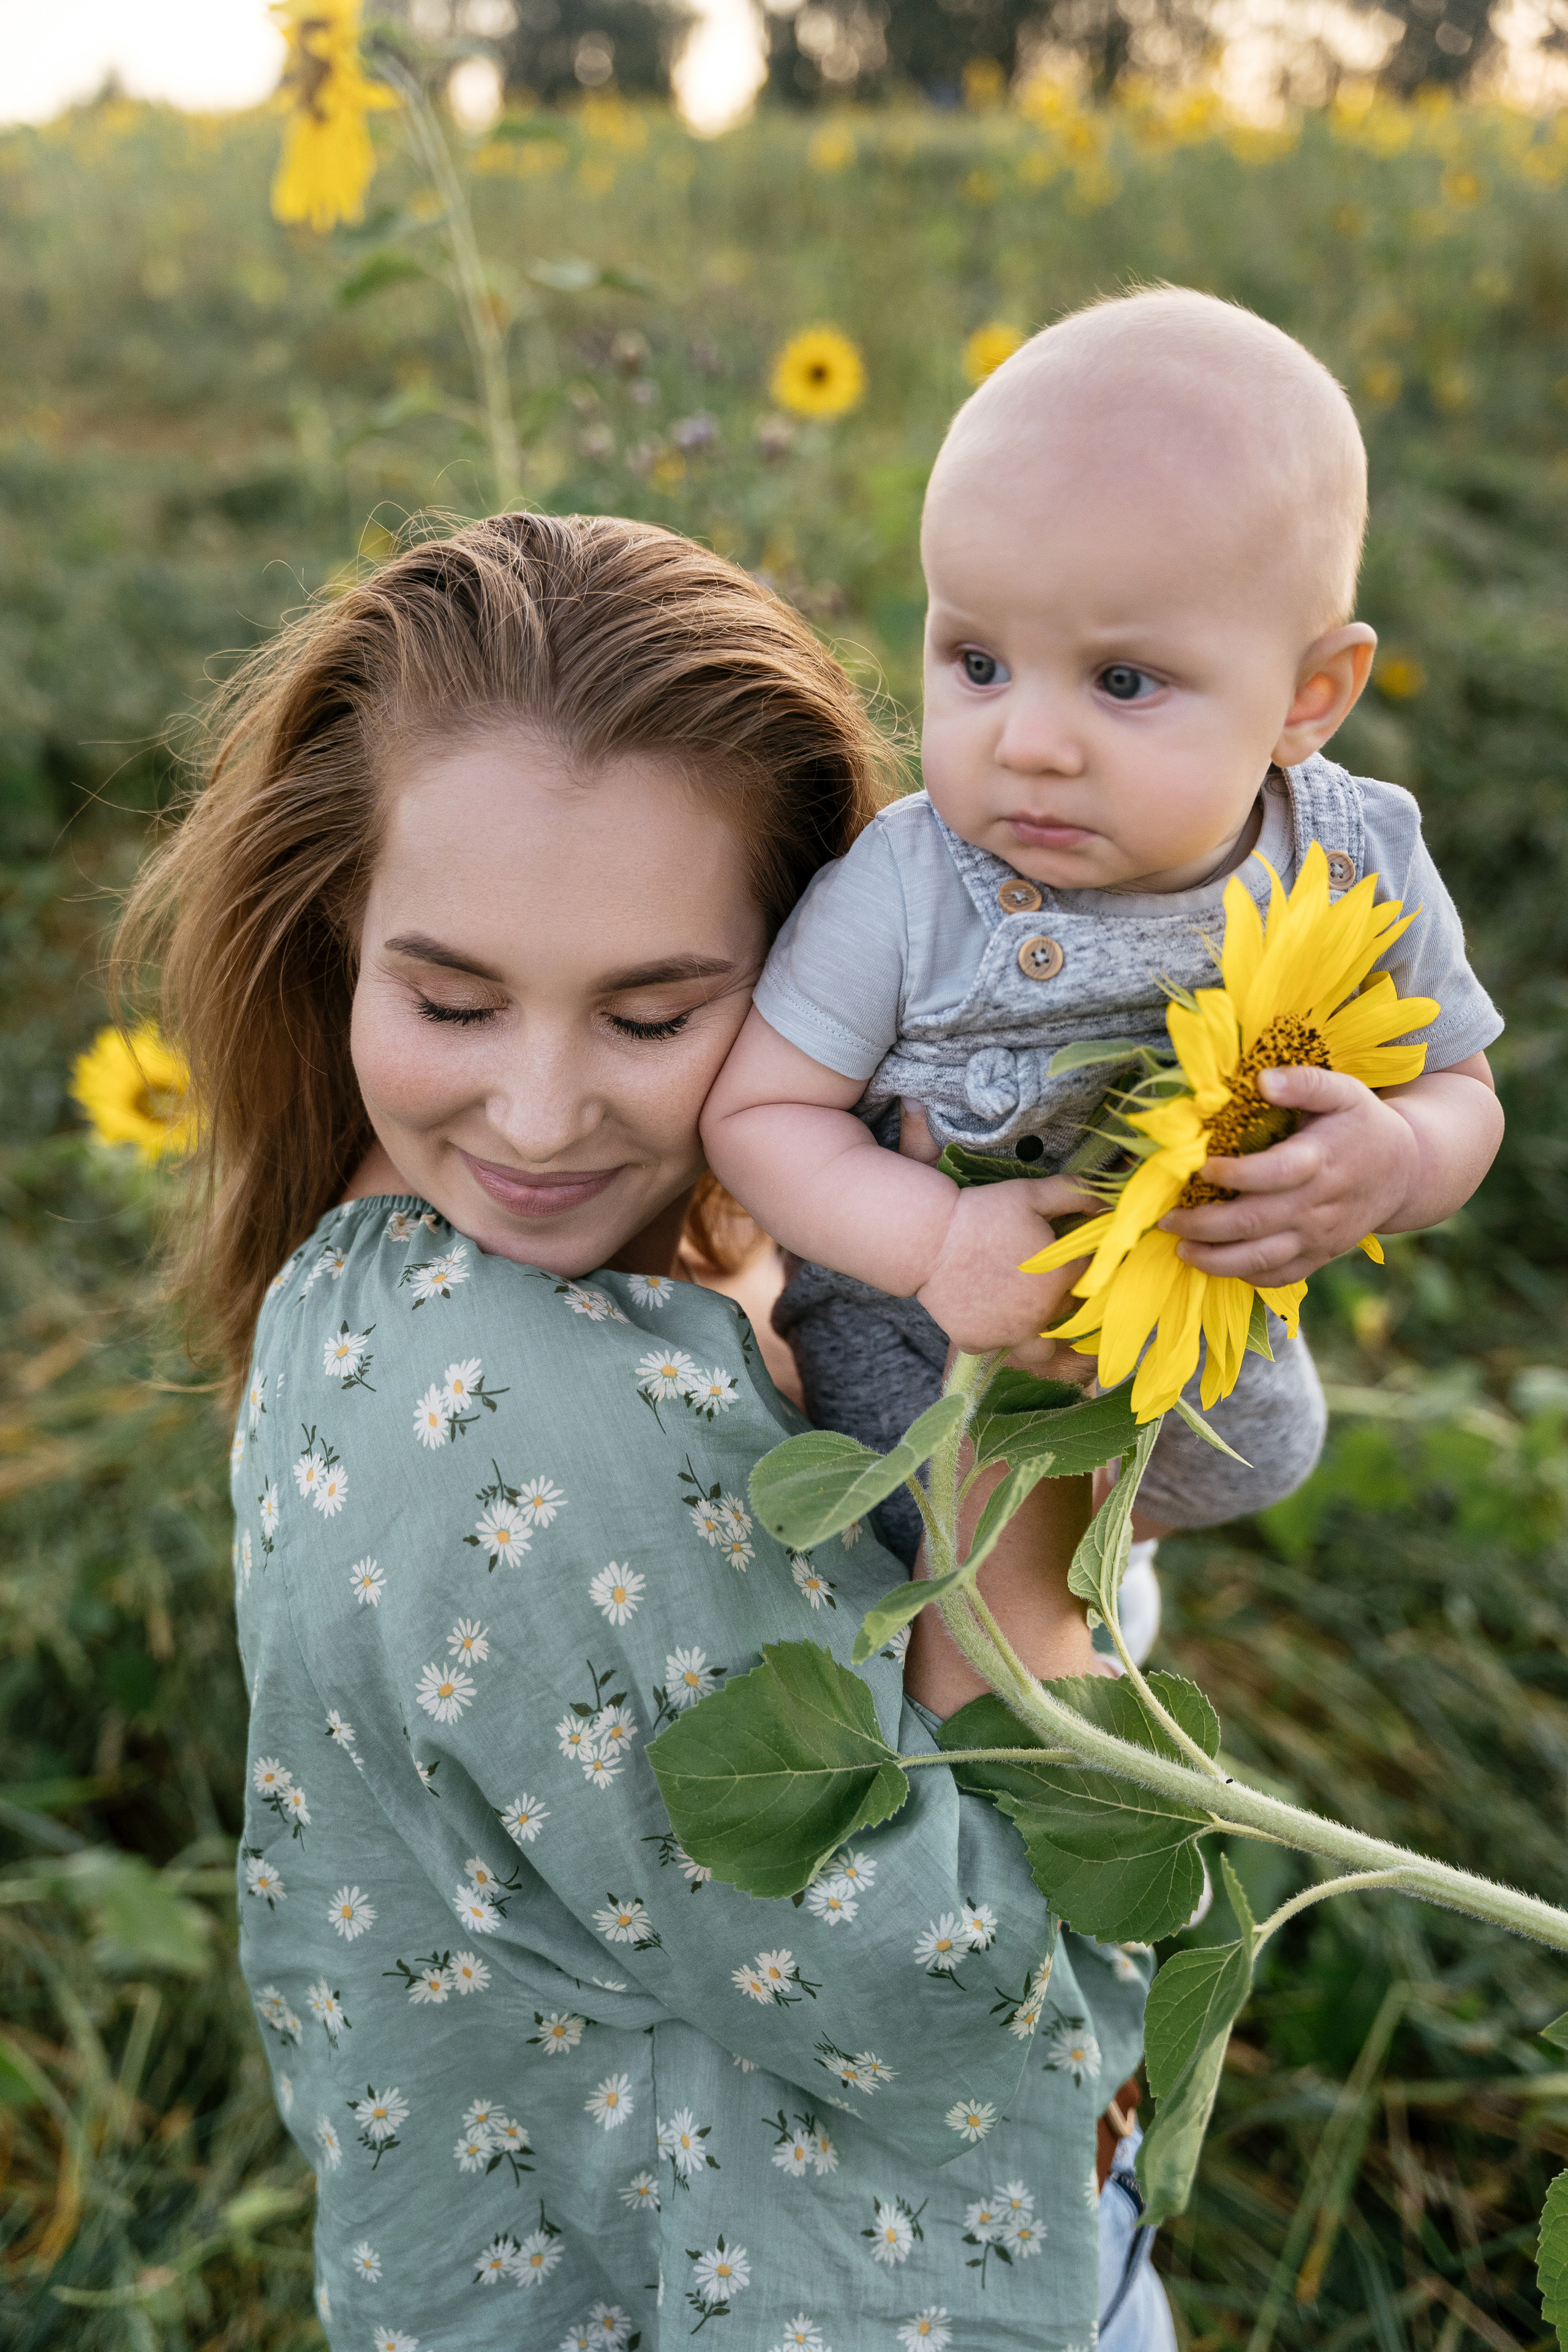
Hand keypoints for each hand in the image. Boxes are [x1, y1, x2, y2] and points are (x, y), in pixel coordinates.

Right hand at [915, 1176, 1097, 1354]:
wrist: (928, 1239)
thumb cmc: (982, 1213)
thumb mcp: (1031, 1195)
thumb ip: (1075, 1195)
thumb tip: (1106, 1204)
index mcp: (1059, 1280)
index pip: (1088, 1279)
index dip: (1077, 1265)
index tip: (1061, 1257)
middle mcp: (1039, 1315)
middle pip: (1065, 1313)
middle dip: (1058, 1297)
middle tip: (1035, 1276)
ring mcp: (1007, 1334)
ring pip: (1037, 1346)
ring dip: (1035, 1332)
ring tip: (1021, 1309)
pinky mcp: (977, 1342)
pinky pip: (994, 1346)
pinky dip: (992, 1333)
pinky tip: (983, 1309)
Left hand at [1158, 1064, 1418, 1286]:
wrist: (1406, 1172)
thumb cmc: (1362, 1125)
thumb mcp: (1344, 1091)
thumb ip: (1304, 1082)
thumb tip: (1262, 1080)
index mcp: (1320, 1160)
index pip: (1273, 1174)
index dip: (1233, 1174)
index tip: (1201, 1166)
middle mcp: (1317, 1205)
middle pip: (1254, 1223)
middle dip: (1204, 1225)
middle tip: (1168, 1219)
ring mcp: (1318, 1237)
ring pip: (1262, 1259)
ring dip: (1215, 1260)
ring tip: (1180, 1249)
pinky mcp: (1319, 1256)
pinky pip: (1279, 1277)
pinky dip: (1245, 1277)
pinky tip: (1215, 1264)